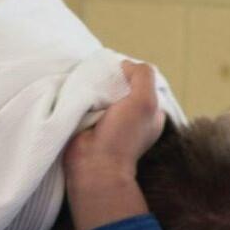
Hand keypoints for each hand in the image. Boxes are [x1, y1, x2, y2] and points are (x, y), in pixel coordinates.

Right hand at [64, 60, 164, 182]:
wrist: (93, 165)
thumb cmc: (123, 136)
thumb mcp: (144, 101)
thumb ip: (142, 75)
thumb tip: (125, 64)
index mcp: (150, 113)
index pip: (143, 82)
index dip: (132, 73)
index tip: (120, 73)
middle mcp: (131, 116)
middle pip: (121, 85)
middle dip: (111, 79)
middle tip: (101, 76)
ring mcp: (109, 120)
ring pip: (102, 92)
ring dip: (94, 87)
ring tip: (88, 84)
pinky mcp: (89, 123)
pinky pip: (87, 101)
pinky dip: (83, 96)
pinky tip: (79, 93)